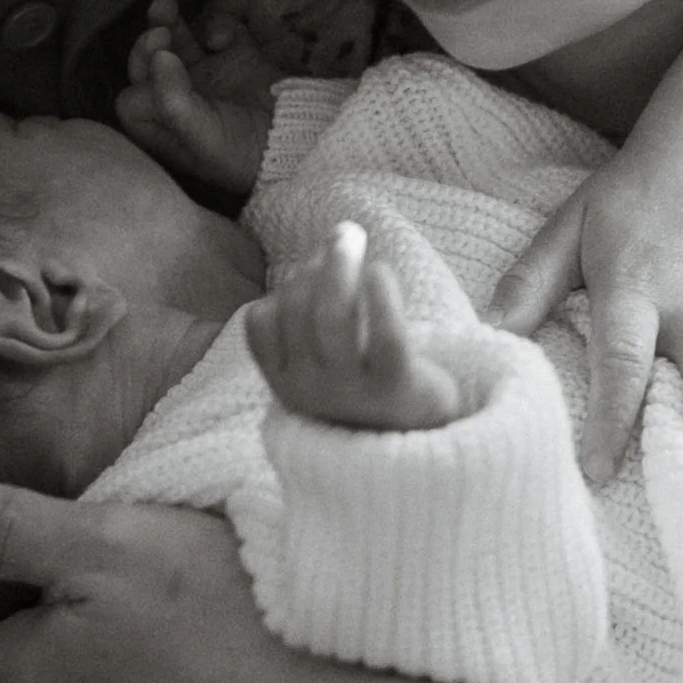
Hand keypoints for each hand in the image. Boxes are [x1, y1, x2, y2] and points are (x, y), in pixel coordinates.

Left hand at [116, 0, 275, 195]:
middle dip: (146, 47)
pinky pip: (215, 29)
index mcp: (165, 127)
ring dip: (166, 22)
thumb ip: (174, 101)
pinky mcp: (233, 55)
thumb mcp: (204, 138)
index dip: (142, 85)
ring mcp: (205, 74)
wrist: (300, 139)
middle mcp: (179, 99)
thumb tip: (160, 56)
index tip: (163, 75)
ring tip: (165, 5)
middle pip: (146, 65)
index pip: (133, 100)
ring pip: (173, 41)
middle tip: (159, 35)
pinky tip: (224, 38)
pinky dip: (217, 26)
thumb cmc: (243, 152)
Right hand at [246, 222, 463, 431]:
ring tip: (354, 236)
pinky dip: (380, 294)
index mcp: (284, 385)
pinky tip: (382, 271)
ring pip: (332, 315)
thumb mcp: (327, 362)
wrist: (422, 447)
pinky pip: (384, 333)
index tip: (313, 267)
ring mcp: (350, 392)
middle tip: (345, 235)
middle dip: (316, 264)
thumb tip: (326, 246)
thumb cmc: (370, 392)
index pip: (260, 324)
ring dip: (339, 266)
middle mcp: (309, 391)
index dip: (282, 287)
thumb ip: (317, 314)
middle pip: (297, 310)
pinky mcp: (395, 387)